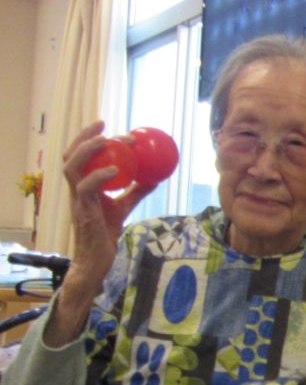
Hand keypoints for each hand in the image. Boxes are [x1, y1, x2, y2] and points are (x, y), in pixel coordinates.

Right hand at [63, 122, 154, 284]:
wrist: (96, 259)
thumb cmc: (105, 232)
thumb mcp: (124, 206)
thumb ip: (136, 190)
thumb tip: (156, 175)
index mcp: (83, 185)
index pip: (81, 156)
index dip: (92, 139)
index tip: (112, 128)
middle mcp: (76, 189)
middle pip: (71, 155)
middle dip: (84, 136)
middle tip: (104, 124)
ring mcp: (77, 199)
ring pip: (72, 167)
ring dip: (87, 150)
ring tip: (107, 140)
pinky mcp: (83, 210)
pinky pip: (87, 188)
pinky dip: (99, 175)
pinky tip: (115, 169)